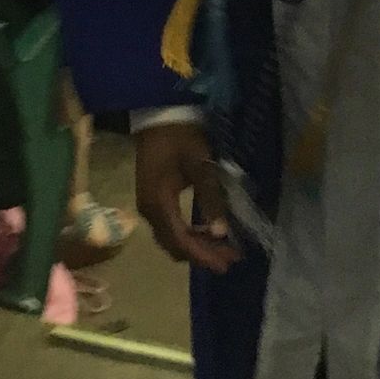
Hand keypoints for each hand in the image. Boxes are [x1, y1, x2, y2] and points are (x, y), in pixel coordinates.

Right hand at [133, 121, 238, 273]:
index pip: (180, 240)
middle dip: (202, 254)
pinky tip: (207, 232)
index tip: (226, 263)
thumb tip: (221, 232)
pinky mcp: (153, 199)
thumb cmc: (181, 136)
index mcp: (158, 202)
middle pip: (175, 244)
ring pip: (172, 238)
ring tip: (224, 249)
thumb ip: (211, 197)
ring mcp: (148, 205)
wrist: (158, 115)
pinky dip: (189, 234)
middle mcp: (149, 210)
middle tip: (230, 259)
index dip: (203, 255)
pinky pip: (170, 227)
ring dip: (197, 246)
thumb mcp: (200, 164)